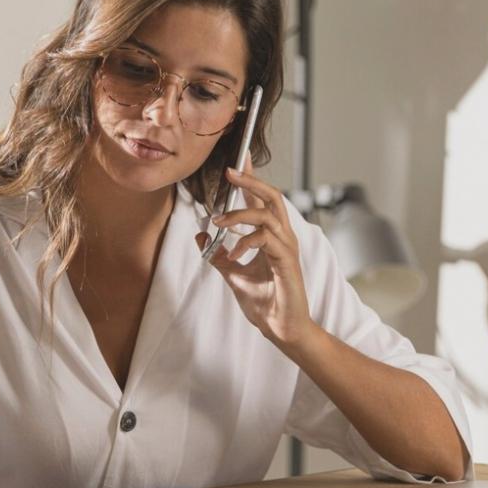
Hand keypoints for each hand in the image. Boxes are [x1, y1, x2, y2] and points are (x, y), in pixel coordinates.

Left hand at [195, 159, 314, 350]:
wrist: (282, 328)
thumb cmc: (265, 302)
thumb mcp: (233, 273)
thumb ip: (218, 253)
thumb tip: (200, 234)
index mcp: (273, 237)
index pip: (263, 200)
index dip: (251, 178)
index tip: (240, 159)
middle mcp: (283, 237)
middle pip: (273, 196)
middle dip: (251, 181)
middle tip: (229, 172)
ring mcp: (287, 249)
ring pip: (267, 215)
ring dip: (239, 215)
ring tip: (218, 222)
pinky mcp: (287, 262)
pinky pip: (267, 240)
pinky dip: (246, 242)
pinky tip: (233, 254)